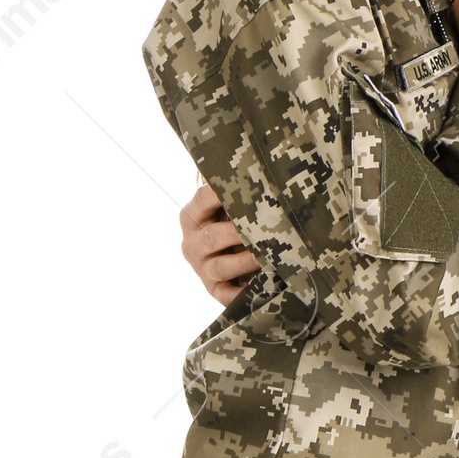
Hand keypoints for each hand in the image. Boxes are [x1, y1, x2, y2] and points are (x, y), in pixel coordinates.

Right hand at [180, 183, 257, 305]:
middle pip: (211, 236)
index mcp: (192, 216)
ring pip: (220, 266)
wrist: (240, 264)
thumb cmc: (239, 224)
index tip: (250, 185)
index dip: (223, 192)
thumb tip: (255, 162)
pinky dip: (243, 292)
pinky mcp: (215, 291)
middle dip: (238, 232)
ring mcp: (202, 269)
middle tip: (265, 227)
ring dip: (244, 261)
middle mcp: (192, 243)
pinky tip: (262, 284)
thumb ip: (237, 191)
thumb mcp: (233, 207)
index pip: (204, 199)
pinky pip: (227, 295)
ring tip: (266, 256)